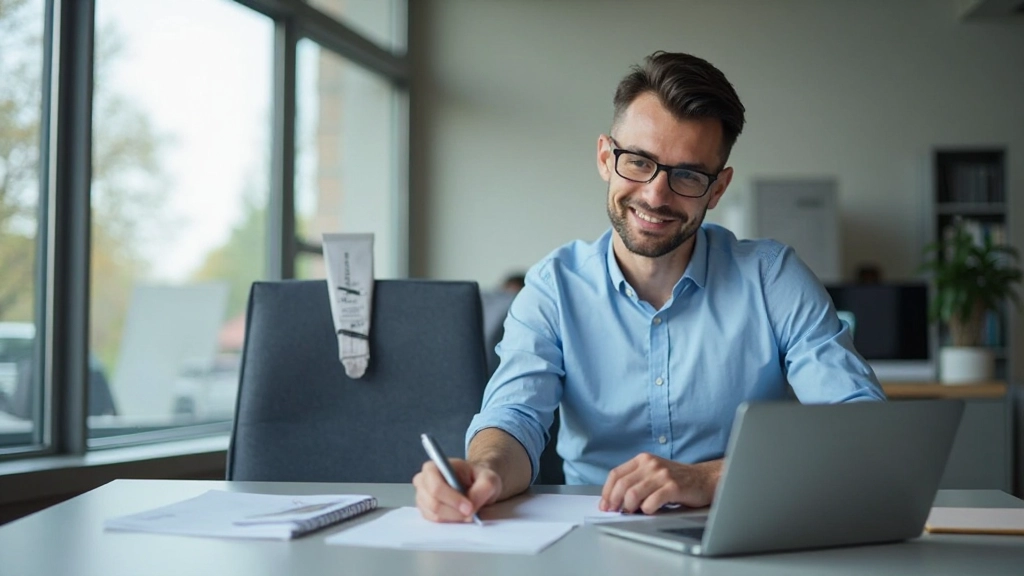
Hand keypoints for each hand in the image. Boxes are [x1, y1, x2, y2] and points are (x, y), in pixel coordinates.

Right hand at [413, 458, 502, 522]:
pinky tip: (460, 516)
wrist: (476, 485)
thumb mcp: (489, 479)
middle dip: (455, 512)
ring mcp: (422, 498)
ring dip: (454, 518)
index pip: (435, 486)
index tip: (469, 508)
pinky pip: (435, 523)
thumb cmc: (479, 478)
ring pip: (435, 516)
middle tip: (472, 513)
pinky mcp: (426, 512)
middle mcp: (423, 482)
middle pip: (434, 504)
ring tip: (468, 512)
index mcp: (434, 467)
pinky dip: (450, 522)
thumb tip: (471, 506)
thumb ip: (482, 489)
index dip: (452, 499)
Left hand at [599, 453, 721, 514]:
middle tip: (616, 512)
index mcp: (642, 459)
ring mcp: (662, 474)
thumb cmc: (676, 479)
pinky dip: (646, 510)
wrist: (704, 479)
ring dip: (629, 507)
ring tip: (633, 512)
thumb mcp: (653, 473)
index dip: (607, 492)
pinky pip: (651, 502)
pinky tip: (650, 511)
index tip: (605, 505)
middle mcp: (651, 464)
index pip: (616, 474)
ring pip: (633, 494)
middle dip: (615, 502)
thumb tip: (613, 500)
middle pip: (622, 485)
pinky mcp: (673, 487)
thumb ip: (635, 481)